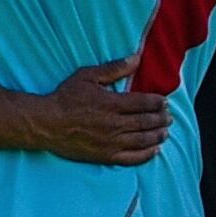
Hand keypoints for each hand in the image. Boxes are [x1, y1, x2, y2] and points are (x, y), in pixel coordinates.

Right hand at [29, 59, 171, 165]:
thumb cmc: (65, 98)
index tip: (164, 102)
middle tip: (169, 117)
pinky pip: (132, 158)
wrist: (47, 123)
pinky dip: (146, 154)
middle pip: (147, 122)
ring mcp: (112, 142)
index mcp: (113, 103)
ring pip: (143, 140)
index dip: (158, 103)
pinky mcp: (106, 156)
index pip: (144, 103)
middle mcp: (115, 124)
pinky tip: (155, 150)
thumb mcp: (87, 76)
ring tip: (165, 132)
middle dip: (161, 118)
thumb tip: (136, 58)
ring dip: (158, 135)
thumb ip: (114, 68)